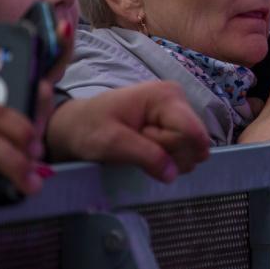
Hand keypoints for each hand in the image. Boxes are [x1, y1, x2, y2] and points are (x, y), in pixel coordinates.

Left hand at [45, 81, 208, 181]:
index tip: (143, 141)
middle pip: (193, 143)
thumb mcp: (112, 143)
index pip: (192, 133)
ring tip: (138, 143)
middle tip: (136, 142)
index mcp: (165, 96)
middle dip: (166, 153)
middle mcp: (178, 98)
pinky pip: (184, 149)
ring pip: (190, 149)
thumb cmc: (89, 128)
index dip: (171, 148)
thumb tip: (173, 173)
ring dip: (165, 156)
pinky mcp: (175, 122)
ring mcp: (178, 110)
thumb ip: (145, 156)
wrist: (76, 125)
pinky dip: (165, 155)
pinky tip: (146, 146)